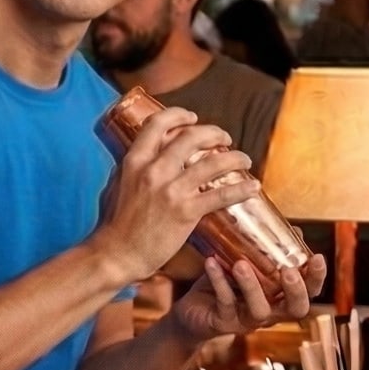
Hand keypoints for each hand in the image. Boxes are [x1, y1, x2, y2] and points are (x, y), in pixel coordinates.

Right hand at [93, 108, 261, 288]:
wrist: (117, 254)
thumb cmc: (115, 224)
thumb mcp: (118, 185)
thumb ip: (134, 168)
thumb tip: (146, 155)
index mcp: (135, 161)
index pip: (158, 124)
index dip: (179, 115)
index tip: (192, 118)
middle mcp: (154, 170)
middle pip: (192, 137)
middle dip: (214, 133)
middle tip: (224, 139)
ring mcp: (171, 190)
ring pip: (213, 162)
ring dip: (235, 158)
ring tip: (244, 160)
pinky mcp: (186, 212)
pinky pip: (221, 195)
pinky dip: (241, 189)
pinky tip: (253, 187)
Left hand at [170, 247, 320, 341]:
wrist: (192, 310)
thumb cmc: (226, 284)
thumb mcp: (249, 265)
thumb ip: (269, 251)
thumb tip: (294, 229)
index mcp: (281, 298)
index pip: (309, 293)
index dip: (317, 279)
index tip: (317, 257)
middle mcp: (270, 312)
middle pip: (295, 309)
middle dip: (296, 291)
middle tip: (289, 271)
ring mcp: (247, 320)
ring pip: (259, 309)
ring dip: (252, 286)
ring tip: (241, 264)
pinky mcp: (223, 322)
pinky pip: (225, 302)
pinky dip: (219, 282)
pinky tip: (212, 263)